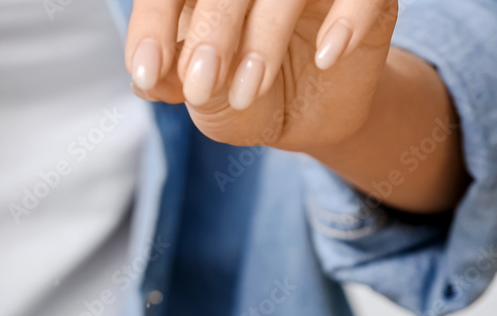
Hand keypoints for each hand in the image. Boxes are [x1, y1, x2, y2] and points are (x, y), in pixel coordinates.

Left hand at [126, 0, 397, 150]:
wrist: (309, 117)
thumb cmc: (250, 97)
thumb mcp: (208, 102)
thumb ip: (176, 82)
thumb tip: (148, 78)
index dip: (154, 20)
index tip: (148, 71)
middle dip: (211, 31)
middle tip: (203, 86)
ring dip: (265, 36)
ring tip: (249, 92)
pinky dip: (348, 17)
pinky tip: (329, 56)